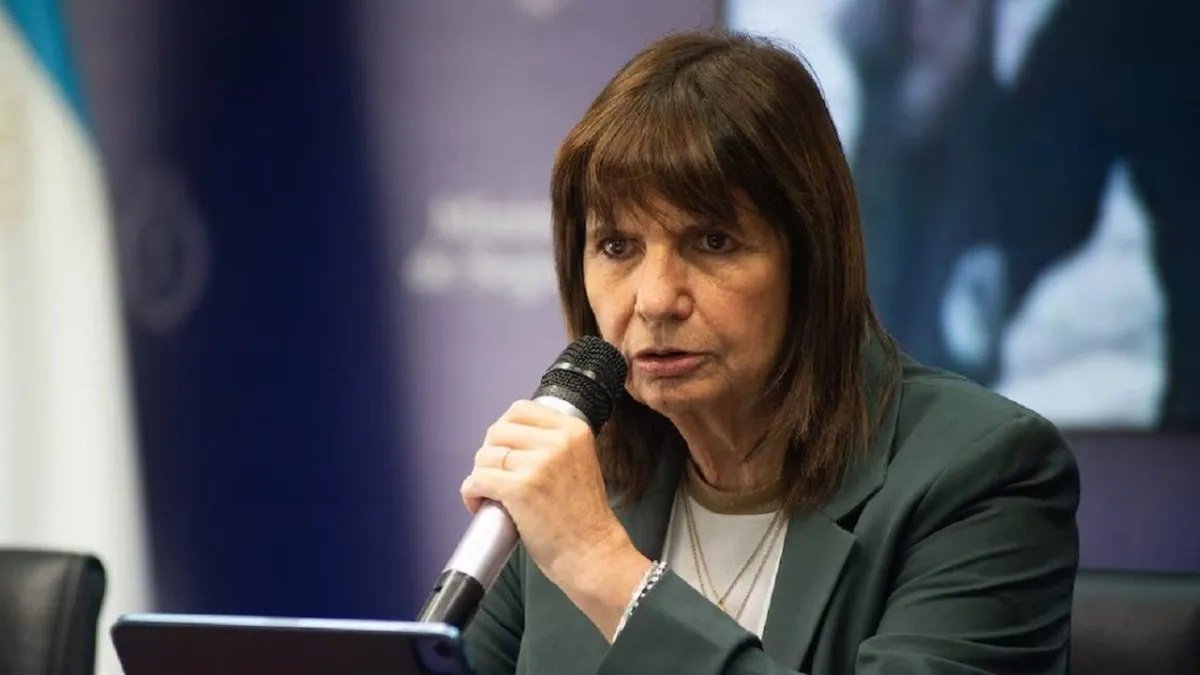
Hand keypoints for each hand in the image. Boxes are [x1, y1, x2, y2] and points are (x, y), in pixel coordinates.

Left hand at [461, 400, 649, 639]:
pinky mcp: (520, 488)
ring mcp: (538, 464)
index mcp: (573, 430)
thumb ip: (553, 444)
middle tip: (495, 476)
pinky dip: (471, 492)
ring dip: (479, 474)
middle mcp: (557, 441)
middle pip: (498, 431)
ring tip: (488, 494)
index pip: (520, 409)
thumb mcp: (579, 462)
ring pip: (485, 455)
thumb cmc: (583, 516)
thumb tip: (508, 438)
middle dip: (489, 453)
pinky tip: (478, 503)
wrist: (592, 553)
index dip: (504, 430)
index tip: (504, 450)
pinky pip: (477, 479)